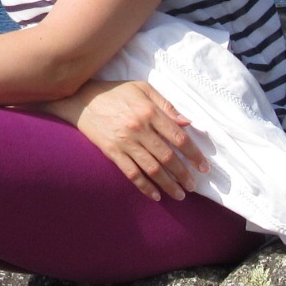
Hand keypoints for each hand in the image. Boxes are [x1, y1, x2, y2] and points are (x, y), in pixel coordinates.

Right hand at [46, 79, 206, 200]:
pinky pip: (131, 174)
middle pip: (168, 157)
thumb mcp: (143, 89)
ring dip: (168, 184)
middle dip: (183, 174)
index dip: (194, 154)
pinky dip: (145, 187)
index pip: (179, 137)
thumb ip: (166, 105)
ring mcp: (125, 142)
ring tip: (180, 195)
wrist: (82, 99)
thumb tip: (187, 123)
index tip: (203, 167)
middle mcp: (139, 129)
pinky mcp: (112, 152)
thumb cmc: (116, 92)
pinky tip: (156, 196)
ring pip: (152, 169)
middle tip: (193, 186)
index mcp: (150, 112)